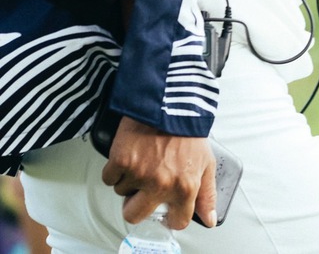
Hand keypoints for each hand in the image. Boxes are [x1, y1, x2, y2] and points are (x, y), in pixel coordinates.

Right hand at [101, 117, 216, 229]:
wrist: (170, 98)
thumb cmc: (188, 127)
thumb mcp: (206, 161)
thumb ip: (207, 193)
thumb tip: (210, 219)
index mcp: (184, 188)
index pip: (176, 221)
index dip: (170, 216)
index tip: (166, 209)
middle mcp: (161, 185)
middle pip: (135, 215)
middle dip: (136, 204)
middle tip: (142, 186)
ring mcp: (139, 174)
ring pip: (122, 192)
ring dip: (128, 178)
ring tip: (141, 156)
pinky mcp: (121, 160)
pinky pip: (109, 177)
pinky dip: (115, 167)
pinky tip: (128, 152)